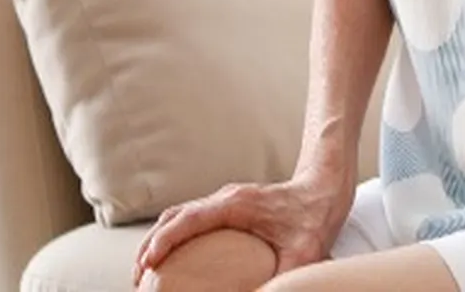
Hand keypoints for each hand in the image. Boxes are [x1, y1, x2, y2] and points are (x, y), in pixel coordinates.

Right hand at [132, 175, 351, 285]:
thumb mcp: (304, 251)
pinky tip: (173, 259)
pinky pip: (191, 219)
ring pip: (179, 216)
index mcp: (235, 204)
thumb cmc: (317, 215)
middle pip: (173, 217)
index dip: (163, 242)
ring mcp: (225, 201)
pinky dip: (173, 236)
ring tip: (146, 272)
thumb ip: (284, 277)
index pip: (186, 219)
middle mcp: (225, 199)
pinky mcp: (230, 207)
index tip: (146, 265)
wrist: (327, 184)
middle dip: (150, 246)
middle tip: (138, 279)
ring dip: (159, 240)